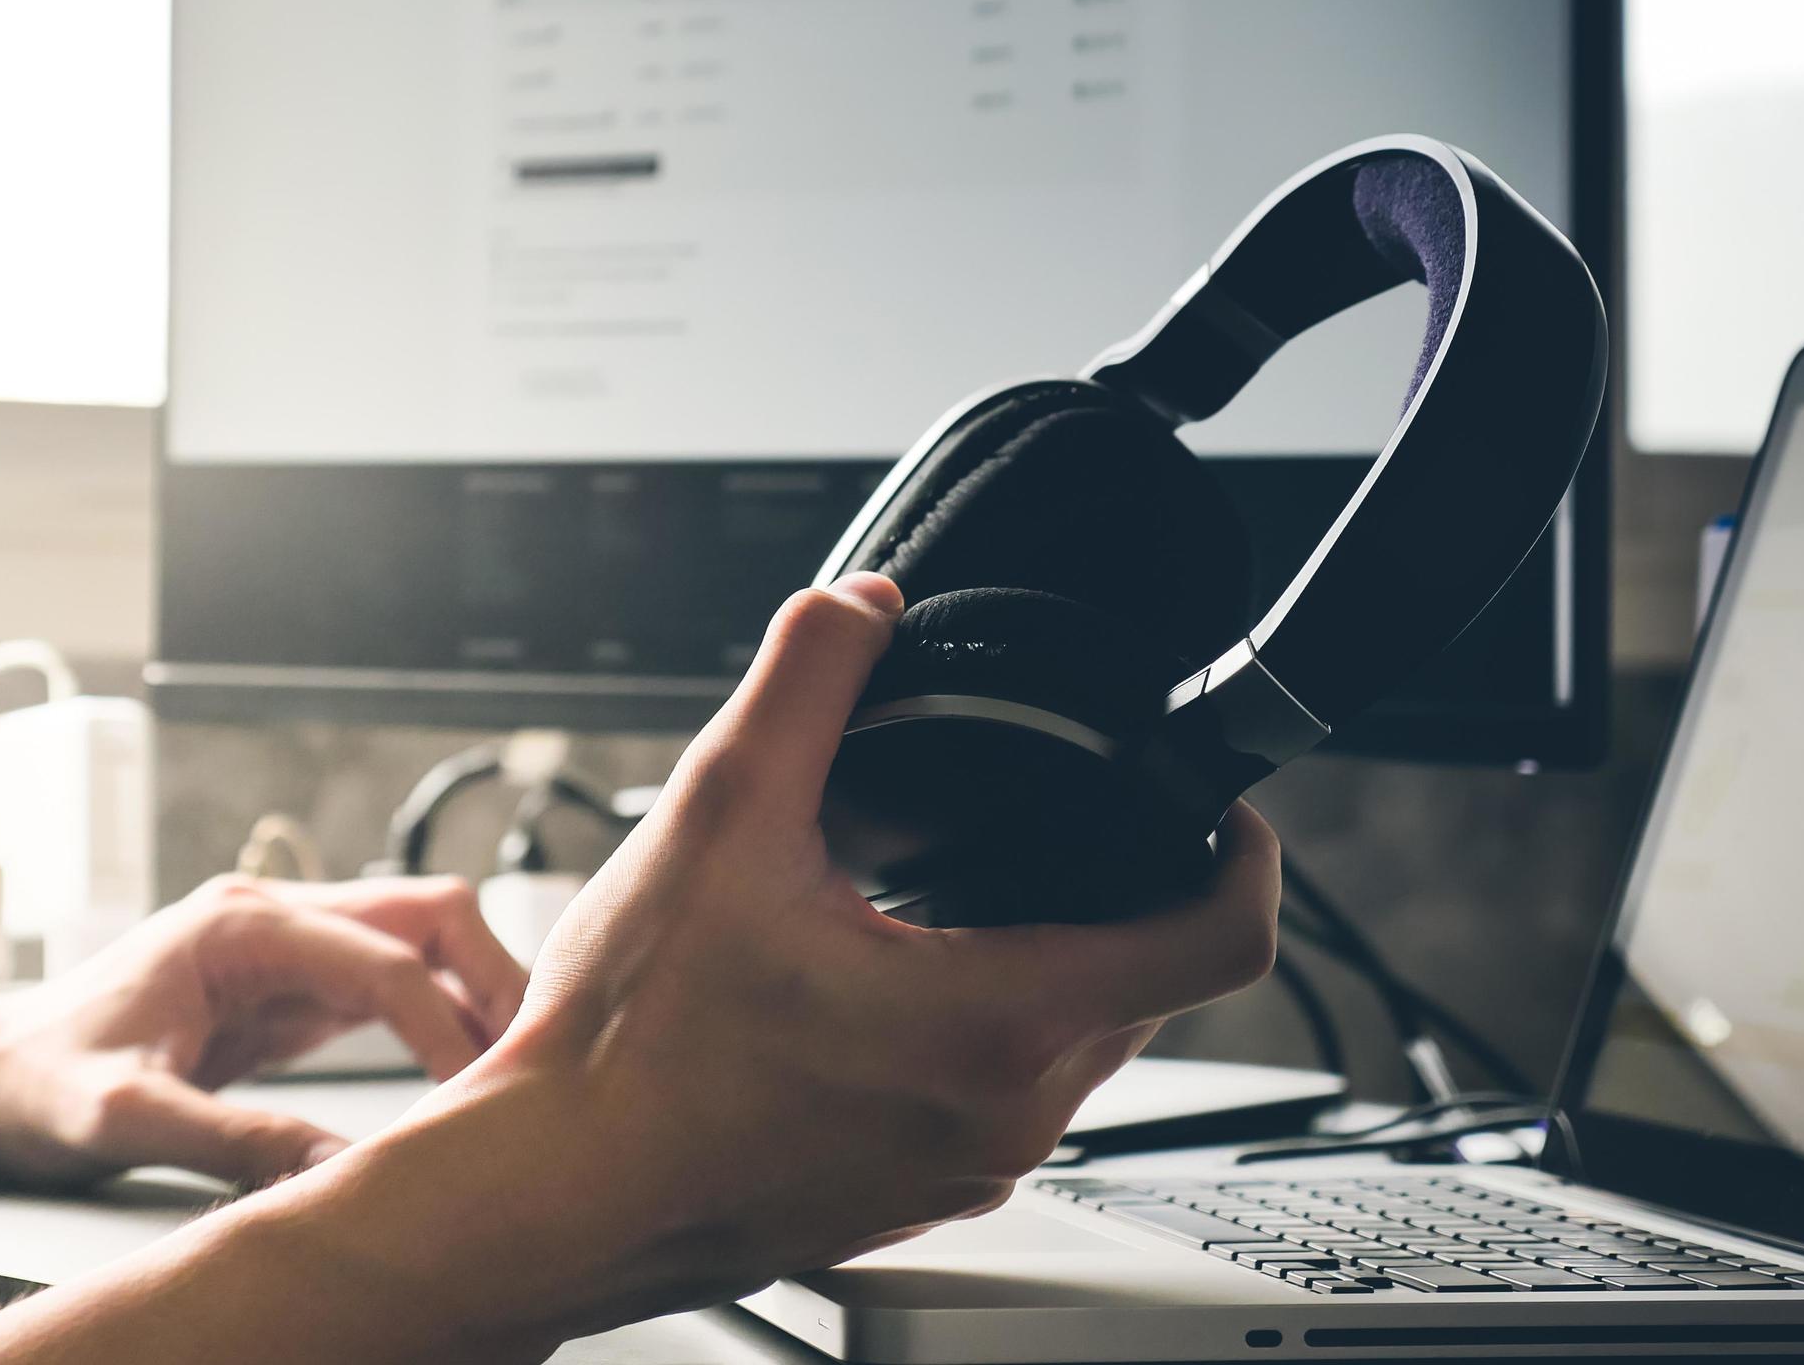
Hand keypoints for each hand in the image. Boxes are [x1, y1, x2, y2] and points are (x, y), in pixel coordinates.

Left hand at [0, 874, 528, 1188]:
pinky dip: (438, 1020)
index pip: (383, 956)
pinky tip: (463, 1072)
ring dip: (474, 995)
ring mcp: (285, 944)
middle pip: (426, 912)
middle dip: (491, 977)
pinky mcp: (288, 986)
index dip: (447, 1023)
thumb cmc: (35, 1080)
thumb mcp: (121, 1118)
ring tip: (511, 1071)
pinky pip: (389, 985)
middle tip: (530, 1061)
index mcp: (237, 923)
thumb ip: (229, 1137)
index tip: (481, 1092)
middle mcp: (272, 914)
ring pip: (420, 941)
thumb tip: (335, 1170)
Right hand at [279, 573, 1282, 1350]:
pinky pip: (1002, 1099)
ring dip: (1048, 961)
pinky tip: (884, 984)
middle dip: (1125, 894)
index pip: (1218, 944)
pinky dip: (983, 1028)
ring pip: (1075, 1047)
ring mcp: (966, 1169)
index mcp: (996, 1019)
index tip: (1218, 808)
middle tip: (1062, 821)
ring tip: (956, 895)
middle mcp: (1006, 1114)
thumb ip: (805, 684)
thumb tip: (863, 609)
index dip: (1248, 856)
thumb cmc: (630, 1050)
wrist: (556, 1191)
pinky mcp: (916, 1195)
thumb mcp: (718, 817)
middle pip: (1149, 988)